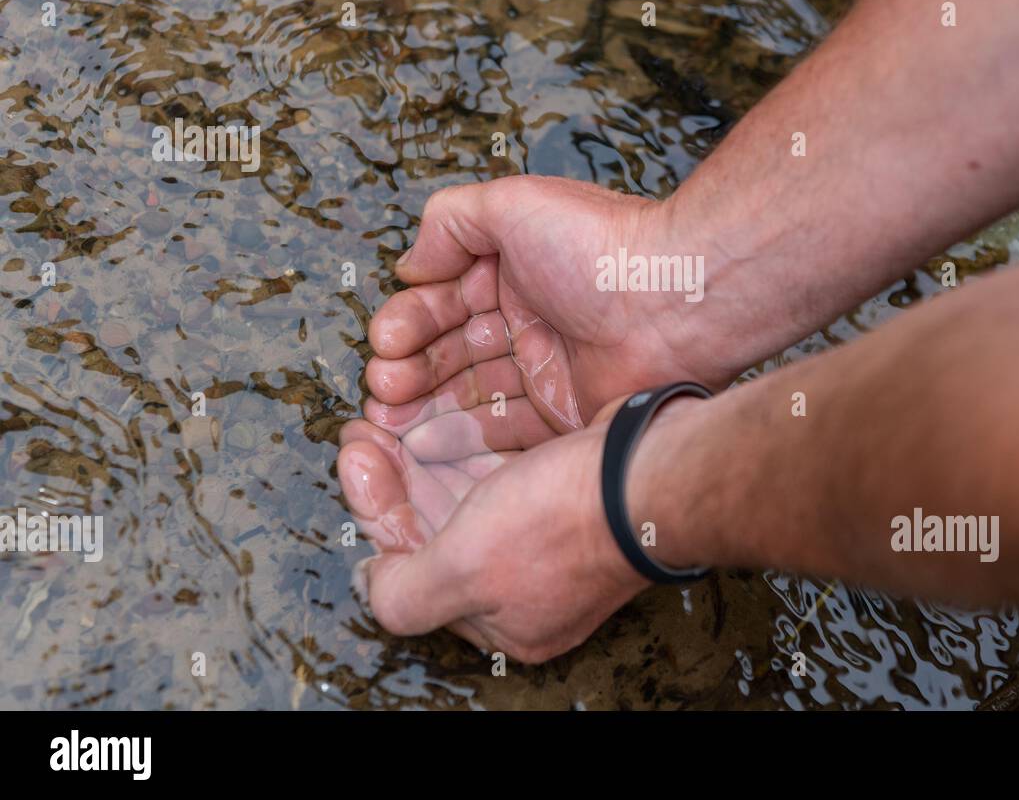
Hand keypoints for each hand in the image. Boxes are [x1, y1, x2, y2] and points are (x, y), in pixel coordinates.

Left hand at [337, 400, 669, 661]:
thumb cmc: (563, 524)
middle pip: (439, 530)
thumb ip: (406, 592)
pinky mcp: (570, 490)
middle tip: (363, 430)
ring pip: (469, 495)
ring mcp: (552, 535)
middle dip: (395, 479)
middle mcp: (528, 583)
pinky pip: (503, 469)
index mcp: (505, 621)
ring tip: (390, 411)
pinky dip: (470, 444)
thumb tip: (372, 589)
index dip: (377, 510)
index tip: (354, 456)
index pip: (416, 569)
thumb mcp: (464, 570)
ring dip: (424, 455)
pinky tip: (446, 413)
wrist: (650, 472)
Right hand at [362, 175, 723, 457]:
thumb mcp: (512, 204)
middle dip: (408, 367)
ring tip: (389, 414)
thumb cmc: (602, 246)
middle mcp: (528, 319)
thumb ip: (450, 222)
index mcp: (515, 269)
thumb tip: (411, 264)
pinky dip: (461, 436)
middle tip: (382, 385)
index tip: (386, 339)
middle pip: (450, 350)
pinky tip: (425, 439)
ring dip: (424, 403)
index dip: (410, 320)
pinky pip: (503, 431)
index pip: (444, 299)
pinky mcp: (563, 414)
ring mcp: (545, 369)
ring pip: (469, 391)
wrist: (676, 299)